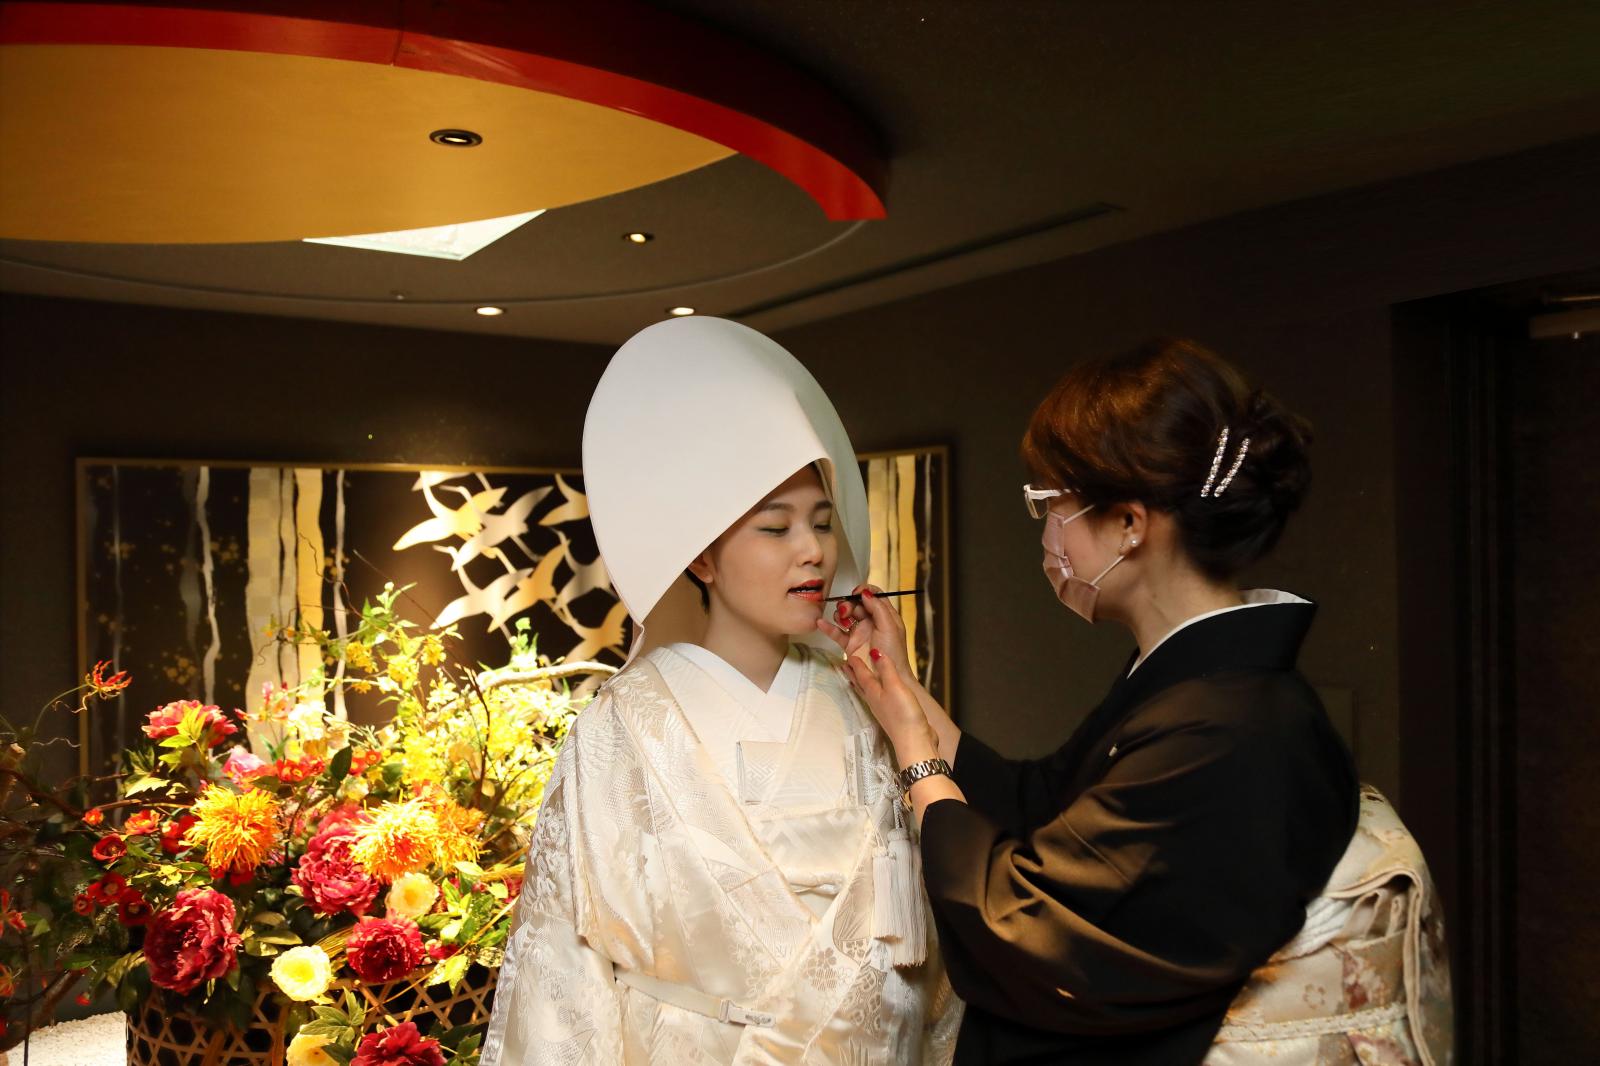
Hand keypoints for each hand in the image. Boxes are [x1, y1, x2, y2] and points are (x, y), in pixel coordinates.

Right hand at [815, 585, 913, 677]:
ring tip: (843, 621)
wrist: (886, 677)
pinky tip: (821, 623)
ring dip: (840, 614)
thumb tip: (866, 593)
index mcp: (885, 615)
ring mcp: (860, 632)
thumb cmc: (894, 654)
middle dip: (849, 603)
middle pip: (856, 604)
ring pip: (845, 616)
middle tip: (847, 611)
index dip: (864, 591)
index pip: (874, 595)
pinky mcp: (850, 644)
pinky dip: (828, 627)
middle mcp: (872, 622)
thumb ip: (878, 608)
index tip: (856, 593)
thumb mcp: (889, 626)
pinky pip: (837, 632)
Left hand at [840, 647, 937, 765]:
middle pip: (861, 685)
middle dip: (853, 674)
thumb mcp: (895, 686)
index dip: (856, 664)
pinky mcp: (893, 716)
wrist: (915, 741)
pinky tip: (879, 695)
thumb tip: (875, 652)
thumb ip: (886, 669)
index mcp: (873, 693)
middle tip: (845, 665)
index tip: (849, 655)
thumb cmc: (904, 714)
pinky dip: (874, 693)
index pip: (862, 675)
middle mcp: (875, 701)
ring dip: (861, 684)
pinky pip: (879, 700)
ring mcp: (883, 710)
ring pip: (868, 693)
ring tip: (855, 679)